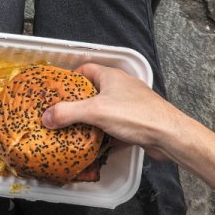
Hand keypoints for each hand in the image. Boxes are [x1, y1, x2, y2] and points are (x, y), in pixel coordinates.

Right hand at [40, 63, 189, 160]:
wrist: (169, 136)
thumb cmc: (135, 115)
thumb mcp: (95, 111)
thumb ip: (67, 113)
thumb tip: (45, 117)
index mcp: (111, 76)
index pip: (85, 69)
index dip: (69, 79)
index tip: (56, 92)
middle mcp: (121, 87)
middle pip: (93, 92)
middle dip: (77, 103)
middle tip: (60, 114)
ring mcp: (130, 105)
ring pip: (104, 110)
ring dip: (90, 121)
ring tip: (72, 131)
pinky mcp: (136, 122)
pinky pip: (114, 126)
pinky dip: (104, 134)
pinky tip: (94, 145)